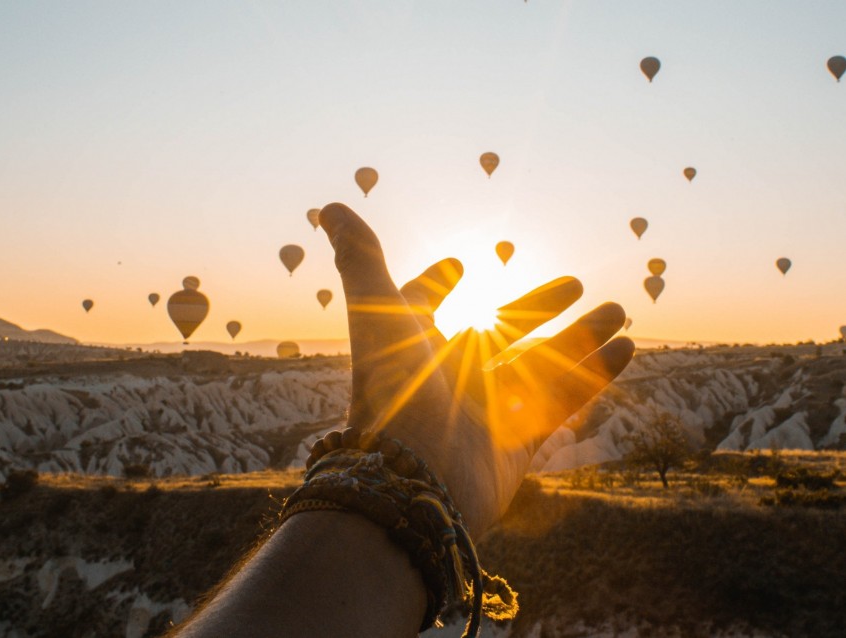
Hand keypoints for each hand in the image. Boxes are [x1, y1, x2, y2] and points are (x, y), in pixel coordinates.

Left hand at [320, 203, 633, 534]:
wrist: (414, 484)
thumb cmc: (393, 392)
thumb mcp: (379, 314)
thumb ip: (361, 260)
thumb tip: (330, 205)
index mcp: (414, 348)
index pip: (422, 309)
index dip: (434, 286)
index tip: (456, 265)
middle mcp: (449, 380)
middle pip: (500, 335)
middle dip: (537, 308)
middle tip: (574, 282)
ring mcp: (485, 413)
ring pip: (540, 367)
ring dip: (580, 339)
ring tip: (617, 310)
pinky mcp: (517, 445)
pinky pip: (560, 404)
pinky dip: (593, 376)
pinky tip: (626, 347)